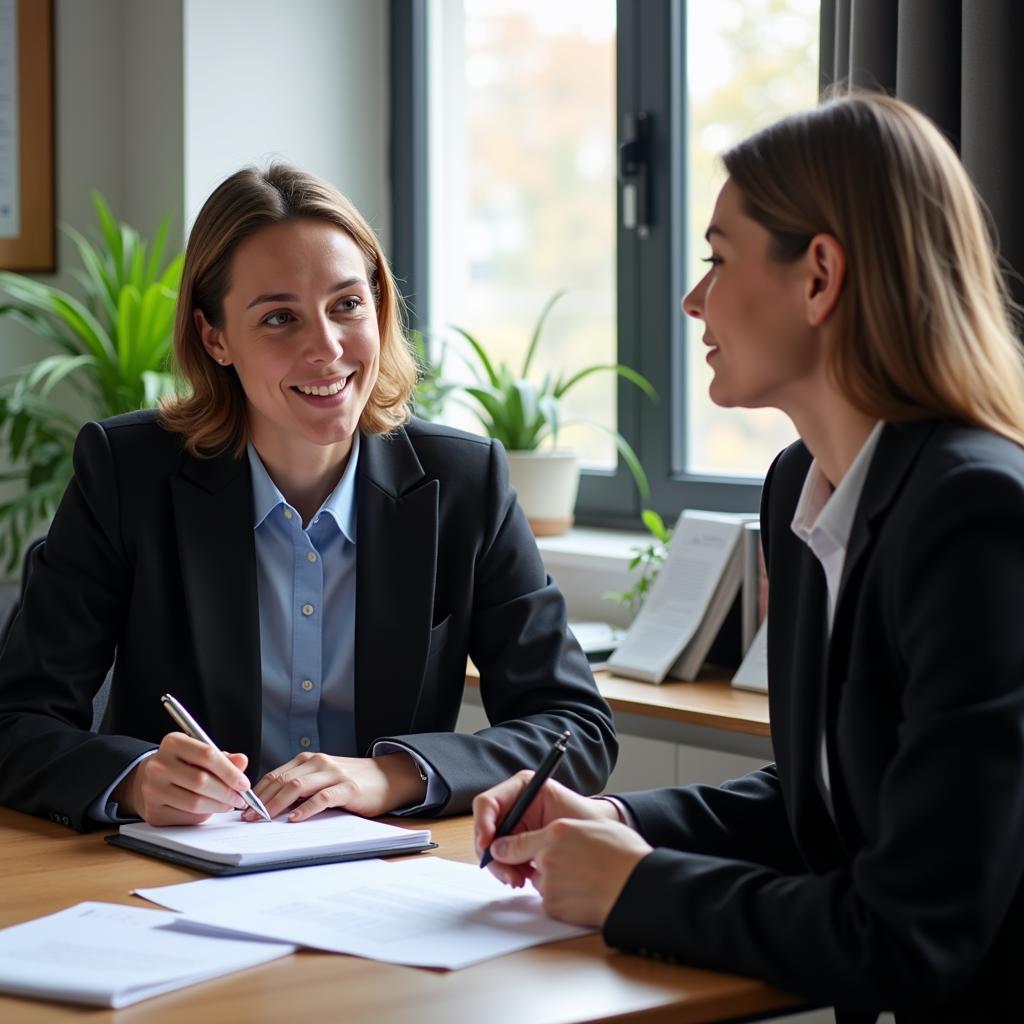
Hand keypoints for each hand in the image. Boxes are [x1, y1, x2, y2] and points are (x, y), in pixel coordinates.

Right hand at [112, 732, 250, 825]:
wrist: (148, 781)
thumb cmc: (181, 764)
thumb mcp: (200, 753)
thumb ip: (223, 757)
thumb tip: (242, 761)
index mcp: (173, 743)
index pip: (207, 755)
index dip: (230, 771)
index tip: (244, 783)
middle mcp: (158, 765)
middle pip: (201, 781)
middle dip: (227, 792)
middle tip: (241, 798)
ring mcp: (152, 790)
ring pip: (195, 802)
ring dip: (218, 806)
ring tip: (229, 804)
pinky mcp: (153, 812)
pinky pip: (186, 817)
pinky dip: (204, 815)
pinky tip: (210, 810)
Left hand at [244, 751, 426, 821]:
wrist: (389, 777)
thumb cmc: (353, 782)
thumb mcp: (323, 779)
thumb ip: (301, 786)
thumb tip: (269, 805)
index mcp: (309, 760)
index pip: (275, 775)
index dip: (257, 792)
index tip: (242, 808)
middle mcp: (319, 763)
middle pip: (282, 780)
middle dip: (261, 800)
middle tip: (247, 818)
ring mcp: (333, 774)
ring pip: (297, 787)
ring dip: (276, 804)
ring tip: (263, 819)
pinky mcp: (348, 788)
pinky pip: (322, 798)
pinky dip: (306, 809)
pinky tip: (295, 819)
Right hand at [473, 772, 619, 887]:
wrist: (601, 837)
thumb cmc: (586, 821)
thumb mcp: (557, 825)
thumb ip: (526, 836)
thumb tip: (496, 851)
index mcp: (522, 787)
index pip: (487, 803)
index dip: (482, 824)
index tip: (487, 846)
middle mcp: (514, 804)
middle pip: (485, 828)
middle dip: (493, 854)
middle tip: (509, 875)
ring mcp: (514, 824)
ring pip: (491, 847)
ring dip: (502, 866)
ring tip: (520, 880)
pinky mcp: (518, 843)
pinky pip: (503, 858)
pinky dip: (509, 870)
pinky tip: (523, 878)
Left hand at [488, 817, 652, 927]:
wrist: (639, 887)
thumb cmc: (624, 855)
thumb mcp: (592, 828)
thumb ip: (561, 832)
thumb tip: (543, 837)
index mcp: (557, 831)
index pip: (515, 840)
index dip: (506, 845)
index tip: (499, 849)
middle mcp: (547, 857)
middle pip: (529, 862)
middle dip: (540, 863)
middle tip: (570, 864)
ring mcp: (549, 884)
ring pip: (540, 881)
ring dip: (552, 881)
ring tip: (583, 877)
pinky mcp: (555, 907)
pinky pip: (550, 901)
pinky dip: (561, 898)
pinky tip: (584, 892)